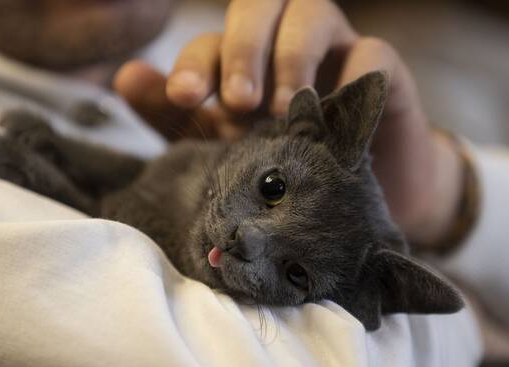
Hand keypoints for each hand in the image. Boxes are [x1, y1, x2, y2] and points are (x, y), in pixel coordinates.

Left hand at [114, 0, 463, 248]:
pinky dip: (355, 70)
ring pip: (312, 14)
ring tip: (282, 110)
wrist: (355, 206)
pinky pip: (372, 51)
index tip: (183, 98)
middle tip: (237, 100)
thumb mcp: (220, 149)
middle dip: (242, 48)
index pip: (211, 43)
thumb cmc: (282, 170)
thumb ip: (175, 117)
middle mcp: (284, 44)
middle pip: (260, 7)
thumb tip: (126, 76)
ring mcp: (335, 52)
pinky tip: (338, 103)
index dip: (193, 63)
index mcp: (243, 63)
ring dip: (291, 56)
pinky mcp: (382, 73)